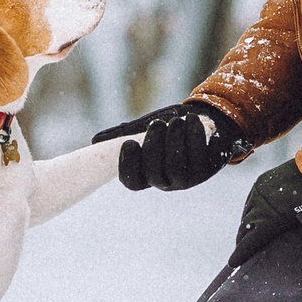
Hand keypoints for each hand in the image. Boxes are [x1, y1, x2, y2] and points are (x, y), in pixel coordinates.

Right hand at [96, 102, 249, 191]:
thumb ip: (123, 133)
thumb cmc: (167, 127)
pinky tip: (191, 120)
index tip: (129, 142)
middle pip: (154, 174)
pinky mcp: (206, 169)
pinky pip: (199, 157)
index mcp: (146, 174)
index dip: (128, 165)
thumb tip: (95, 142)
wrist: (203, 123)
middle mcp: (165, 181)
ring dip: (174, 143)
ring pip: (177, 168)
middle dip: (153, 148)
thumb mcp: (144, 128)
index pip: (132, 181)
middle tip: (156, 124)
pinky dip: (194, 137)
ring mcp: (187, 178)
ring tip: (176, 121)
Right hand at [228, 157, 301, 266]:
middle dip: (241, 240)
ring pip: (247, 213)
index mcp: (269, 221)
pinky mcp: (260, 182)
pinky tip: (255, 213)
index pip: (248, 242)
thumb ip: (301, 239)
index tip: (232, 263)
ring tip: (247, 232)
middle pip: (244, 228)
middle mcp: (259, 207)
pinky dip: (251, 209)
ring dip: (246, 223)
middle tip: (241, 249)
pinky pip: (251, 199)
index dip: (240, 254)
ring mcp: (258, 193)